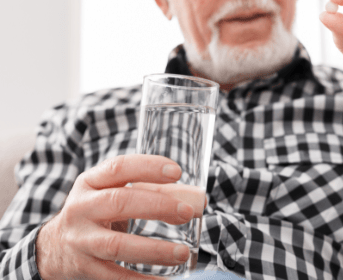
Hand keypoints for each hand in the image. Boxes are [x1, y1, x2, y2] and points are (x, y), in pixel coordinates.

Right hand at [36, 155, 204, 278]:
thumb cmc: (96, 212)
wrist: (53, 247)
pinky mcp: (84, 268)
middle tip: (187, 212)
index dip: (148, 167)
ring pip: (117, 245)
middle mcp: (81, 208)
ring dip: (153, 250)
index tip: (177, 172)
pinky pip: (114, 277)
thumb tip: (194, 200)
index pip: (119, 168)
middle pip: (119, 202)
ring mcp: (81, 240)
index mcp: (91, 182)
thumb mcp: (111, 192)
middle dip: (157, 206)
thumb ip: (149, 191)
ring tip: (182, 253)